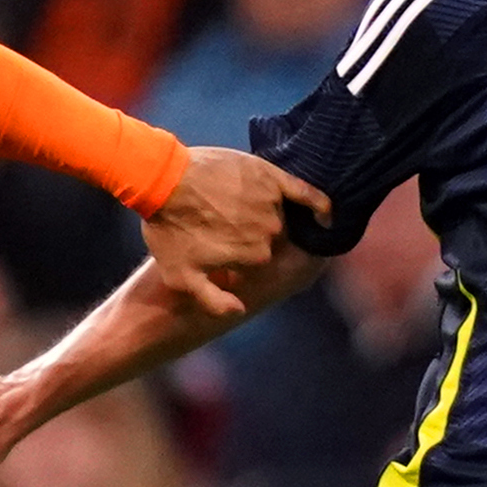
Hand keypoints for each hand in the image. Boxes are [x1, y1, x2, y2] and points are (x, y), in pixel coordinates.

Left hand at [142, 147, 321, 318]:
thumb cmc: (168, 229)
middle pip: (274, 238)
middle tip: (224, 224)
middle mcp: (269, 232)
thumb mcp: (181, 276)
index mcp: (254, 258)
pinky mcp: (270, 176)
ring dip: (267, 214)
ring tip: (235, 206)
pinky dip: (318, 202)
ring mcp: (271, 203)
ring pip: (281, 215)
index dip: (241, 256)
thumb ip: (212, 301)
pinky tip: (326, 211)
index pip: (262, 261)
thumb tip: (240, 310)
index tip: (223, 247)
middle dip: (254, 235)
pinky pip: (304, 192)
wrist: (160, 179)